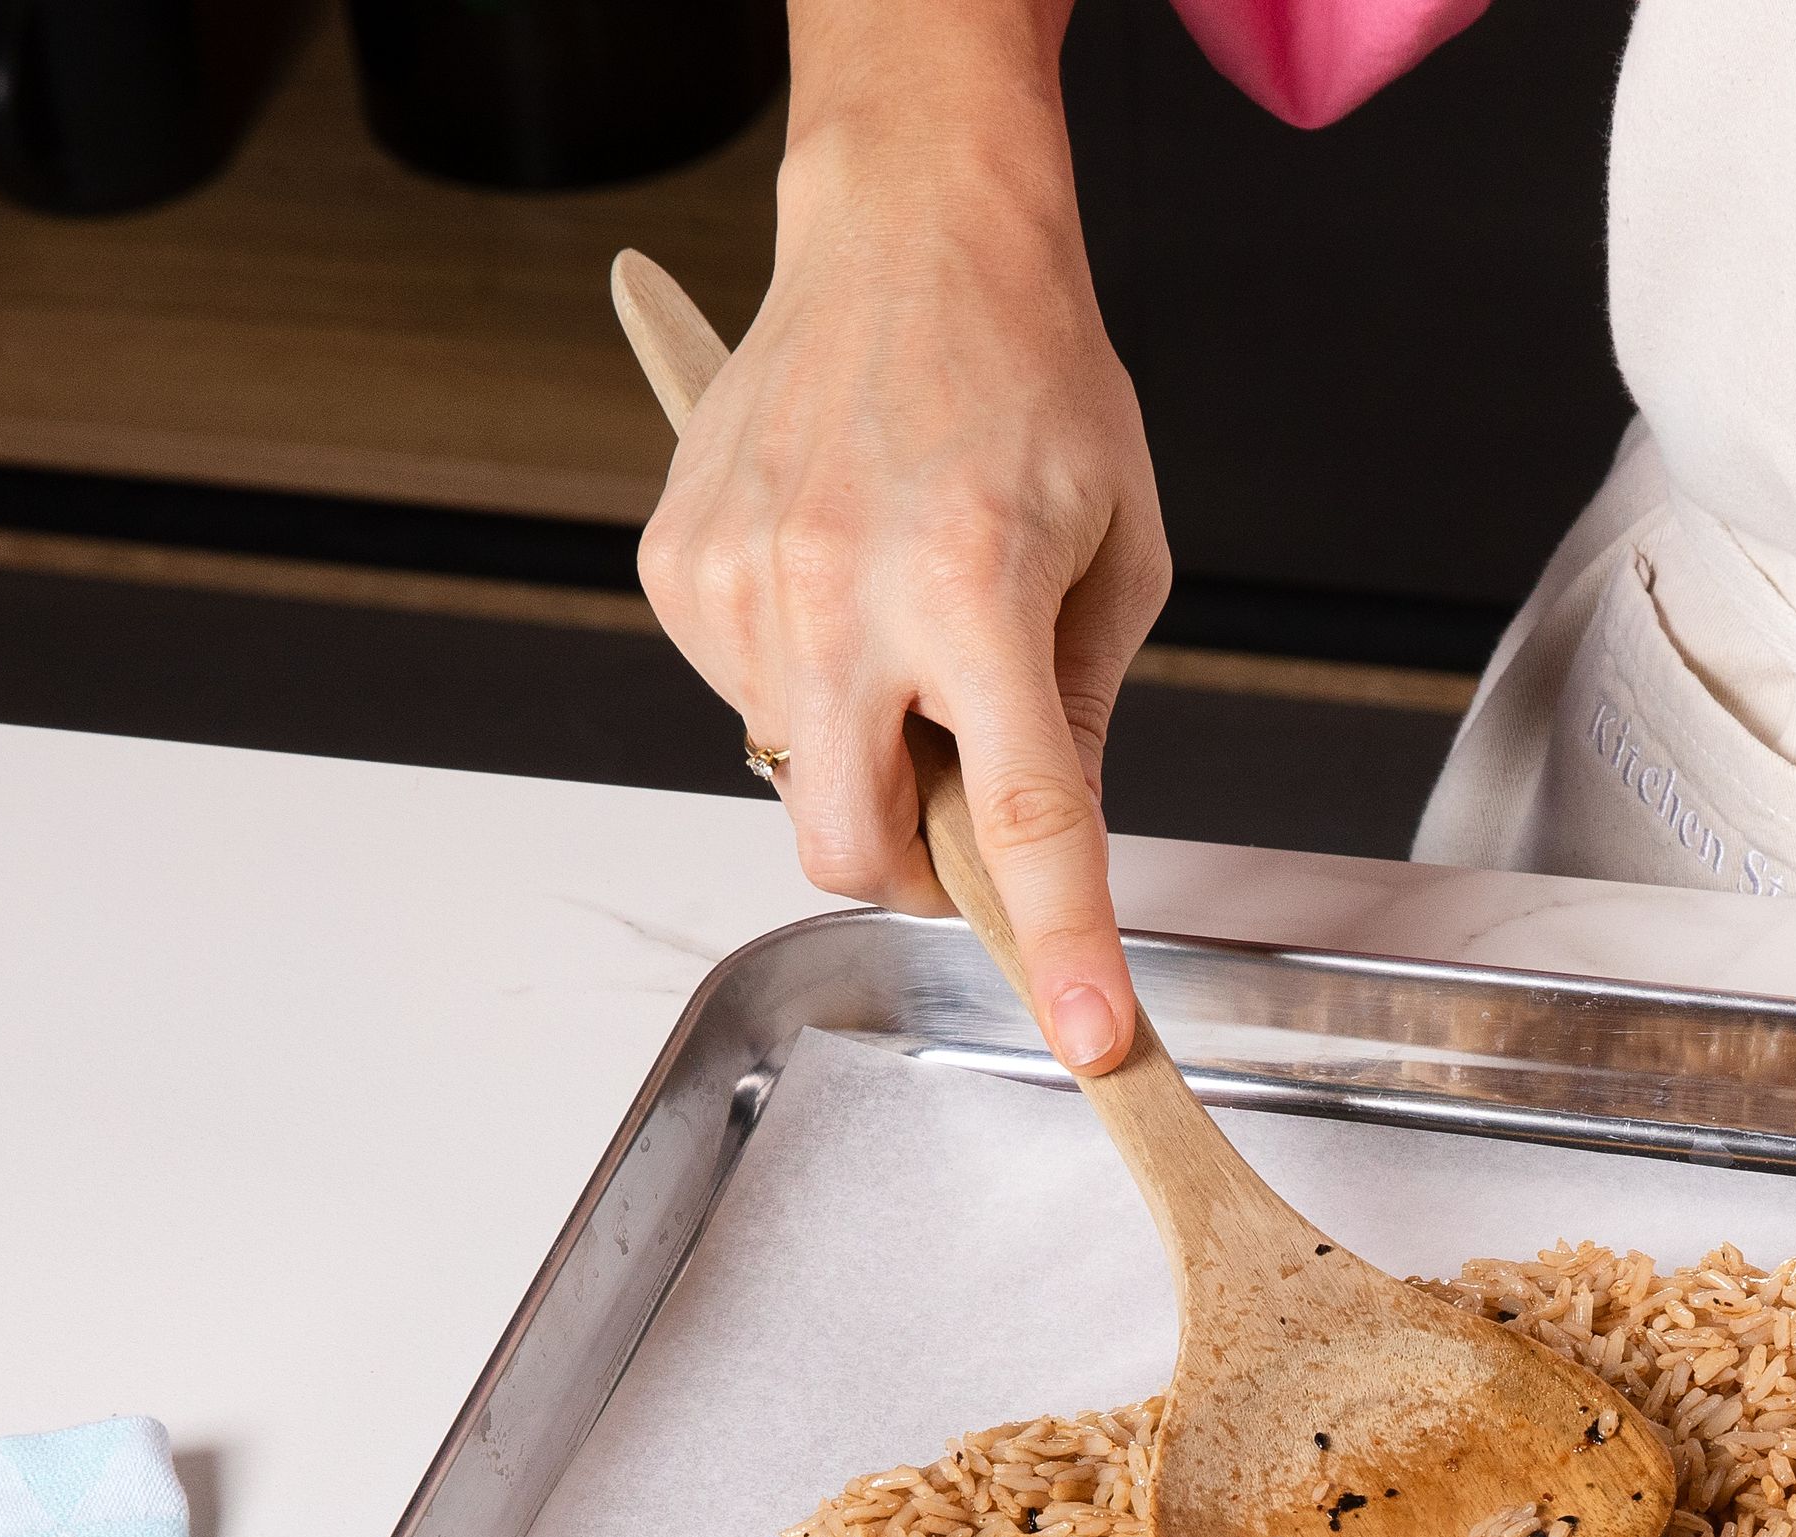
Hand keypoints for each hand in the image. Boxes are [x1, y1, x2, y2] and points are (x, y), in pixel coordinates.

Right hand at [638, 52, 1165, 1071]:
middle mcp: (839, 591)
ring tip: (912, 626)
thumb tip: (1051, 856)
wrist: (910, 236)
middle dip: (916, 872)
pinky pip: (743, 703)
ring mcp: (740, 583)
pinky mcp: (677, 568)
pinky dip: (807, 687)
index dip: (1065, 946)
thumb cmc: (1029, 379)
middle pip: (854, 849)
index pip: (1025, 819)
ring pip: (796, 783)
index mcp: (975, 588)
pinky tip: (845, 591)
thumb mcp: (1118, 556)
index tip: (1091, 1041)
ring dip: (863, 756)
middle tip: (969, 802)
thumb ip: (1080, 720)